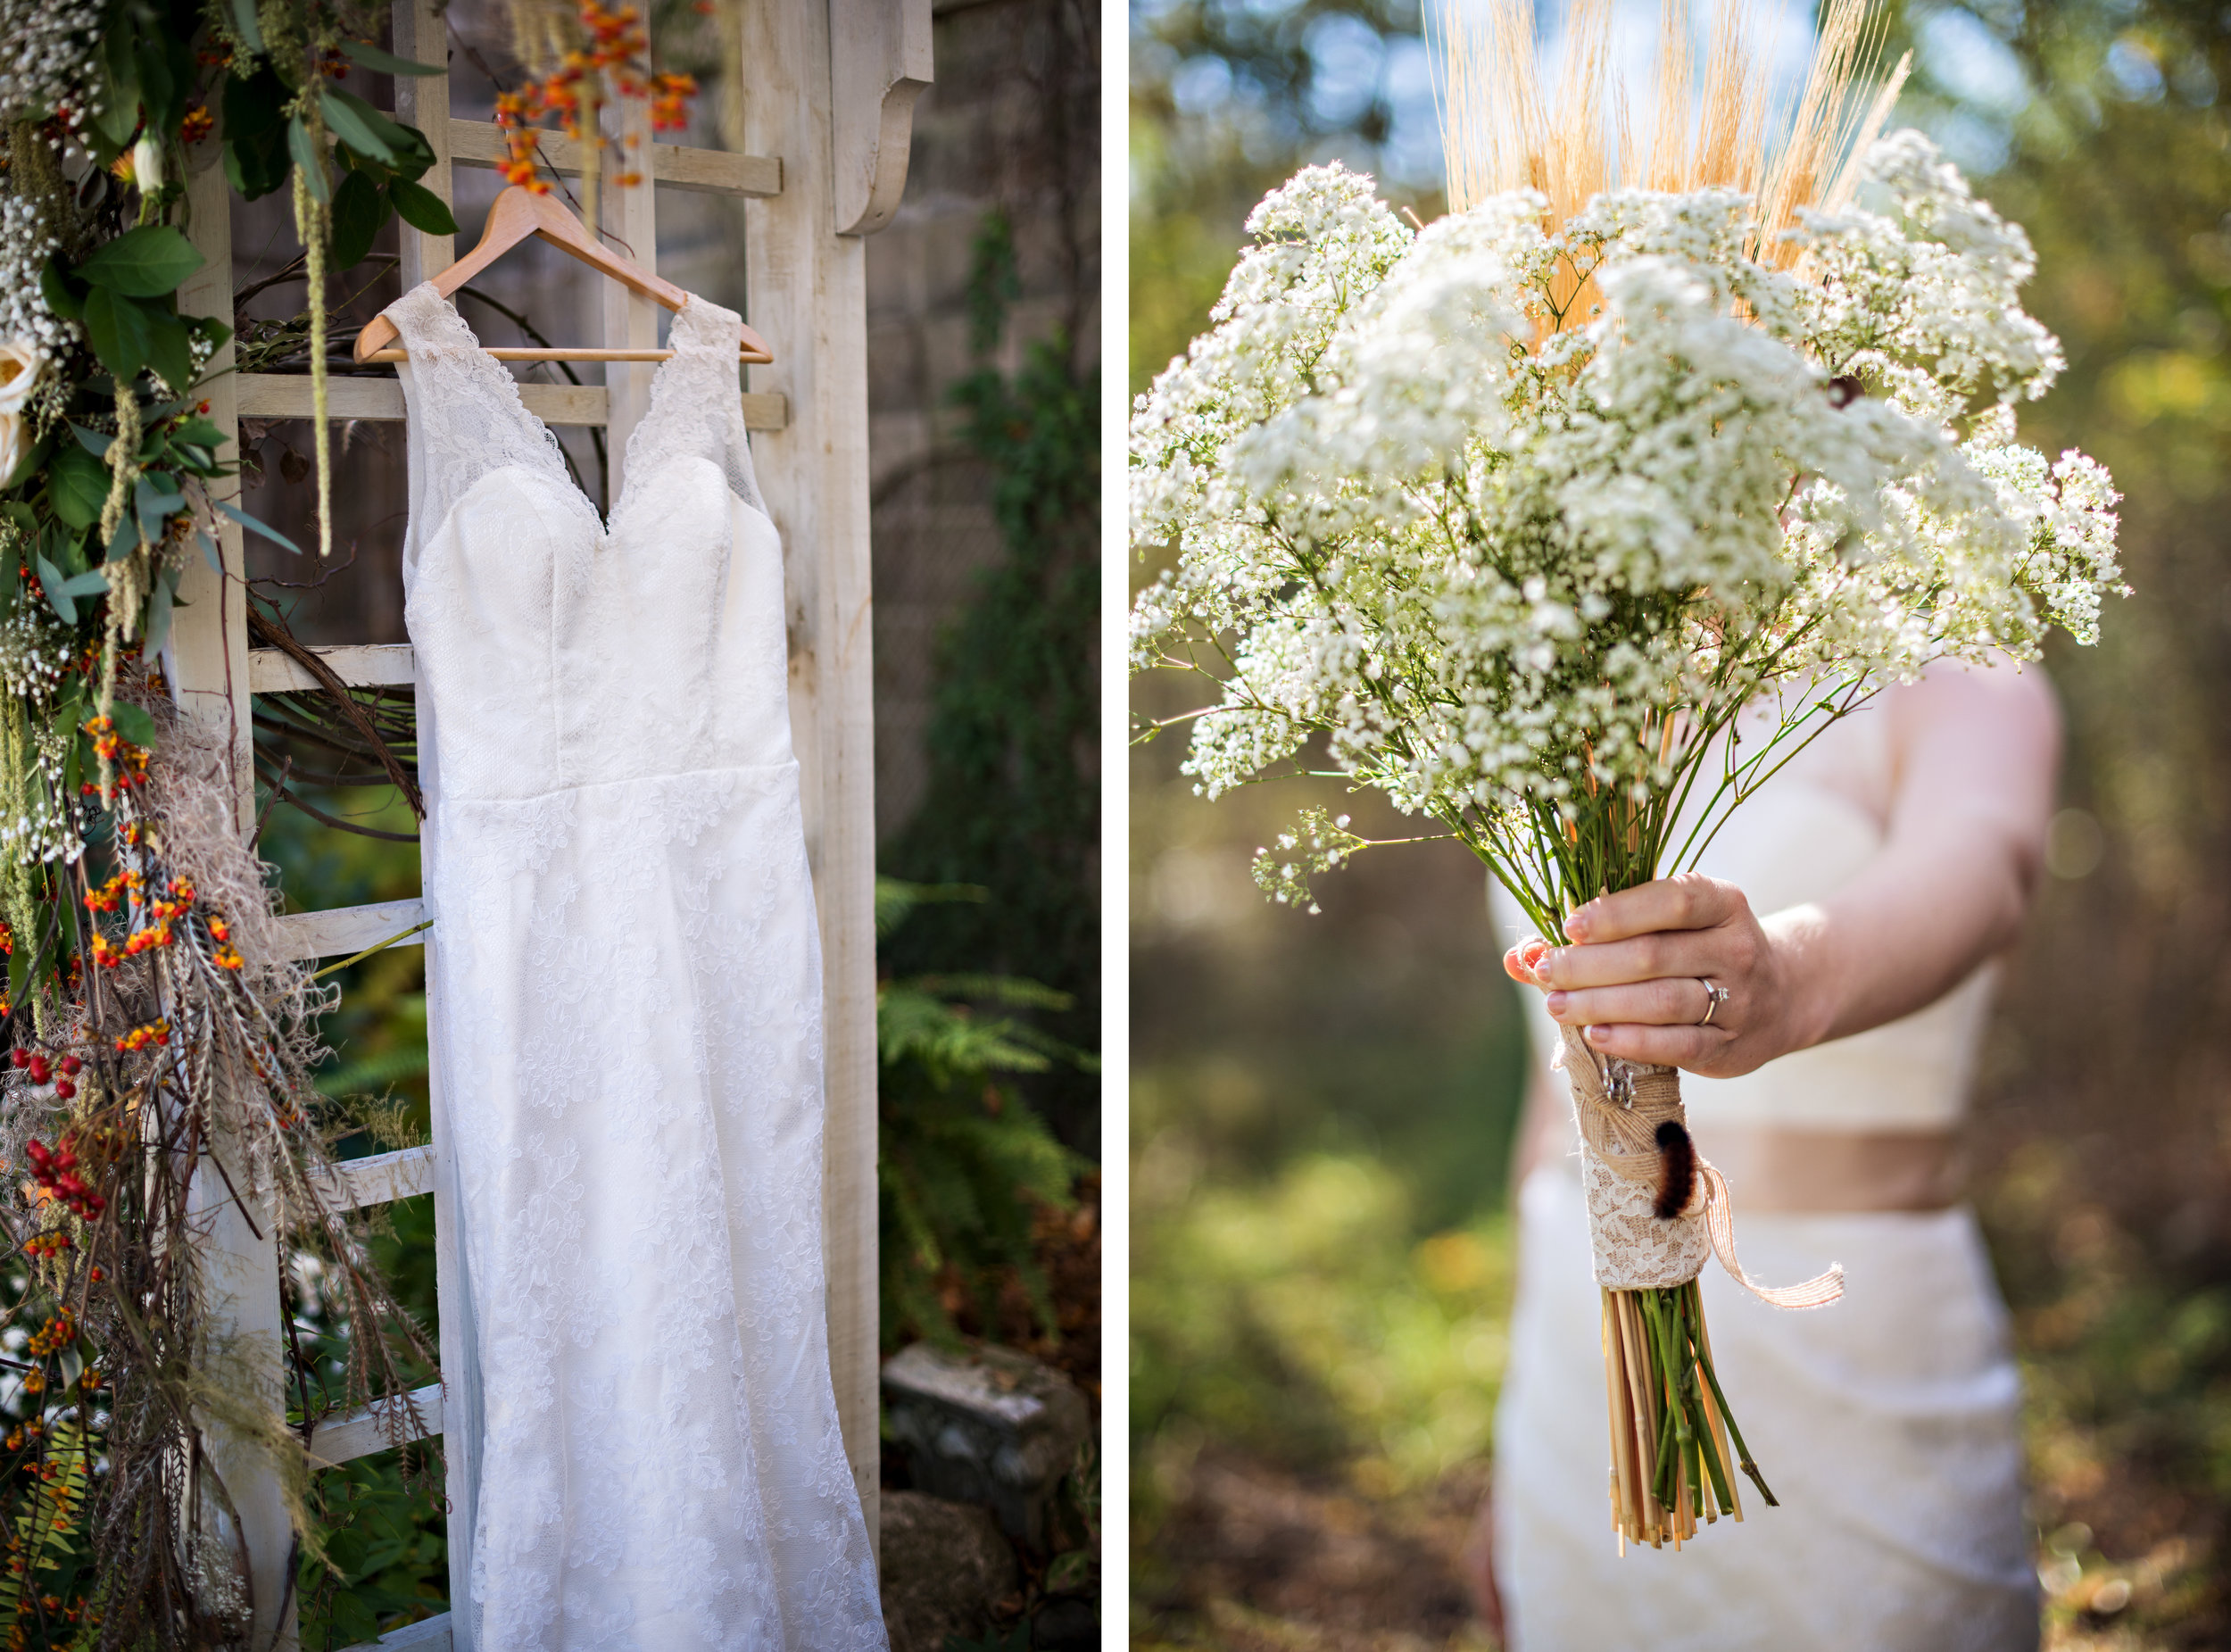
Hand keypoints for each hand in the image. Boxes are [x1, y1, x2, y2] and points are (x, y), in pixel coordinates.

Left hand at [1501, 874, 1803, 1077]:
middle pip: (1654, 955)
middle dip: (1590, 965)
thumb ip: (1597, 934)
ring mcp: (1740, 1000)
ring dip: (1601, 1004)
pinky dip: (1631, 1041)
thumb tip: (1520, 956)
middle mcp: (1737, 947)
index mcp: (1722, 902)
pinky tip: (1594, 1035)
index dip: (1617, 913)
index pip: (1671, 901)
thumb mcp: (1665, 926)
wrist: (1782, 995)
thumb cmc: (1699, 949)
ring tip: (1556, 1004)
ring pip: (1662, 1001)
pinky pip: (1677, 1045)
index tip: (1569, 925)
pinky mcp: (1731, 1046)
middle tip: (1546, 971)